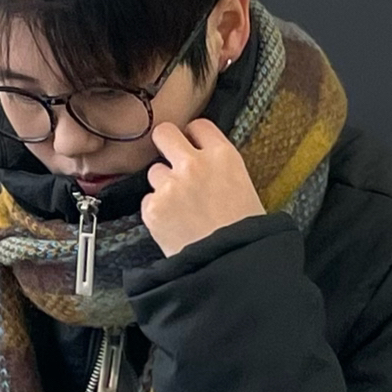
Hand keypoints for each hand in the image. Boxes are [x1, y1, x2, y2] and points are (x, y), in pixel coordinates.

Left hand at [139, 116, 263, 257]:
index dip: (193, 137)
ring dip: (163, 187)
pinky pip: (147, 201)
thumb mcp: (244, 189)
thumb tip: (204, 162)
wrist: (231, 266)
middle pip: (164, 133)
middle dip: (165, 145)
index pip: (198, 126)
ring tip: (180, 209)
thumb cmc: (244, 233)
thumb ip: (220, 169)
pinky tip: (174, 226)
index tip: (191, 146)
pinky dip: (156, 212)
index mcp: (223, 156)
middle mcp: (194, 164)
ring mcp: (171, 185)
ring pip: (154, 172)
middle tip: (170, 162)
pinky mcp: (153, 208)